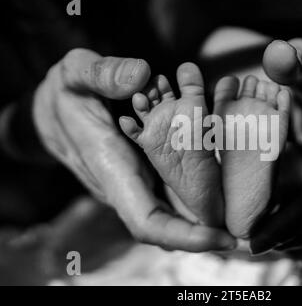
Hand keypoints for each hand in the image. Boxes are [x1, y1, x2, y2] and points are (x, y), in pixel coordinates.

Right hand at [32, 48, 235, 251]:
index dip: (182, 235)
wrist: (50, 111)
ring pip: (170, 209)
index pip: (146, 220)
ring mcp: (132, 182)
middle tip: (242, 234)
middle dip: (203, 232)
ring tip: (238, 213)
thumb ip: (104, 73)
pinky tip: (217, 183)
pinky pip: (168, 191)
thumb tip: (141, 75)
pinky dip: (193, 192)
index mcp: (111, 167)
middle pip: (166, 224)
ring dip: (202, 213)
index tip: (218, 237)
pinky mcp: (139, 173)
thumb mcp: (76, 73)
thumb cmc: (63, 95)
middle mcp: (125, 184)